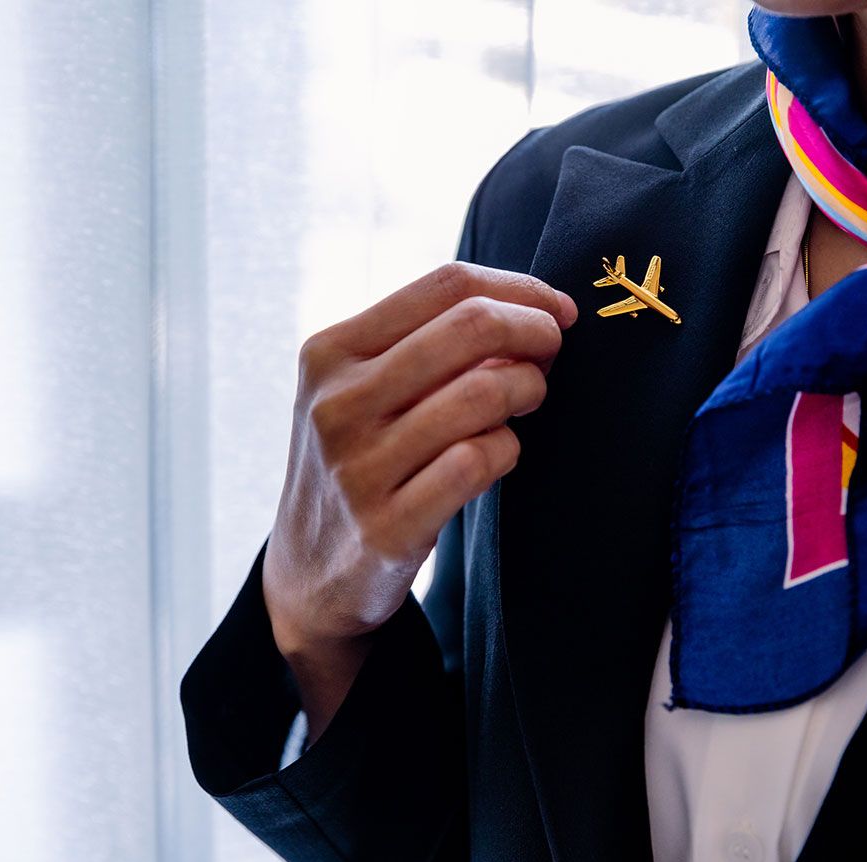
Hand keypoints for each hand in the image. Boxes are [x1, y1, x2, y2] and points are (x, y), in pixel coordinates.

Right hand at [262, 261, 576, 738]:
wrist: (308, 572)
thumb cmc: (358, 460)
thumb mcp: (358, 390)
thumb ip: (426, 345)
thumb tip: (531, 311)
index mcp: (329, 352)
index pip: (446, 285)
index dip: (519, 288)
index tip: (557, 309)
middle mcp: (336, 403)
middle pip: (471, 327)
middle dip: (535, 331)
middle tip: (552, 352)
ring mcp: (357, 468)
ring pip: (482, 393)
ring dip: (528, 390)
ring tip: (527, 402)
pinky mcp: (386, 527)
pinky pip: (478, 461)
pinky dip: (507, 448)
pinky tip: (500, 452)